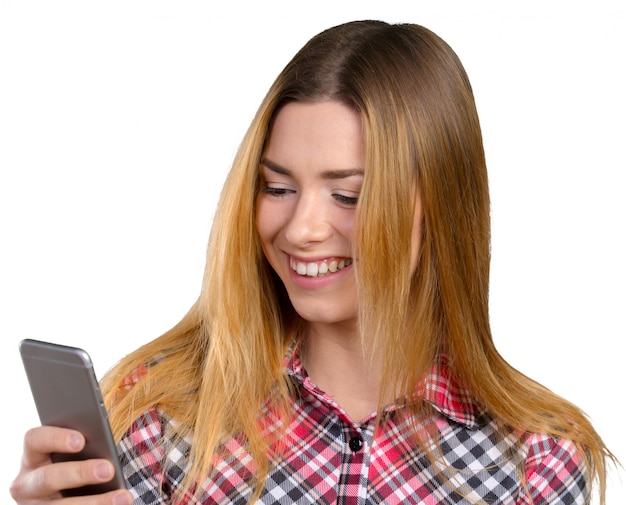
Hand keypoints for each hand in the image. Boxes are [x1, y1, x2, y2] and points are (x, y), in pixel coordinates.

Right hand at [10, 426, 132, 503]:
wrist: (70, 493)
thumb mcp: (76, 454)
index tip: (81, 441)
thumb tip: (104, 446)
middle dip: (79, 474)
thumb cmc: (78, 463)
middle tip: (108, 470)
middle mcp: (26, 484)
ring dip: (95, 503)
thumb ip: (85, 446)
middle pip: (48, 477)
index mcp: (33, 456)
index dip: (56, 438)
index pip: (35, 440)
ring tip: (124, 498)